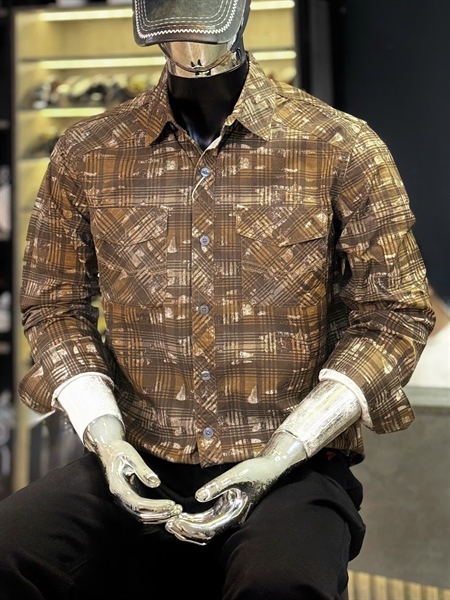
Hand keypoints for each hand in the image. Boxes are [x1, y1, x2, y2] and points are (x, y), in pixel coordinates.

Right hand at [85, 415, 182, 523]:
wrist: (108, 450)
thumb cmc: (120, 451)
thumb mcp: (131, 455)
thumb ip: (143, 470)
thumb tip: (156, 483)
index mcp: (118, 487)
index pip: (137, 504)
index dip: (154, 507)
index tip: (171, 504)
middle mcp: (120, 498)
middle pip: (140, 514)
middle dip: (159, 514)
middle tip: (178, 510)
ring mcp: (124, 500)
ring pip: (141, 516)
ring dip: (159, 516)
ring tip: (177, 511)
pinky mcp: (130, 498)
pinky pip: (142, 511)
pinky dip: (155, 514)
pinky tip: (168, 510)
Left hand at [165, 450, 295, 544]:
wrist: (270, 467)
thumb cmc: (255, 470)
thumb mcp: (236, 474)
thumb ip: (217, 486)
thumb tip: (198, 496)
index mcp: (234, 514)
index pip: (207, 530)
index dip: (189, 528)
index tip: (175, 522)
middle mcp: (230, 519)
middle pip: (204, 534)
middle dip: (185, 531)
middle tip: (168, 523)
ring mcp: (227, 514)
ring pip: (205, 529)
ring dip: (189, 528)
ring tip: (171, 522)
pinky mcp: (225, 508)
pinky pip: (207, 520)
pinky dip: (194, 521)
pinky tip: (182, 515)